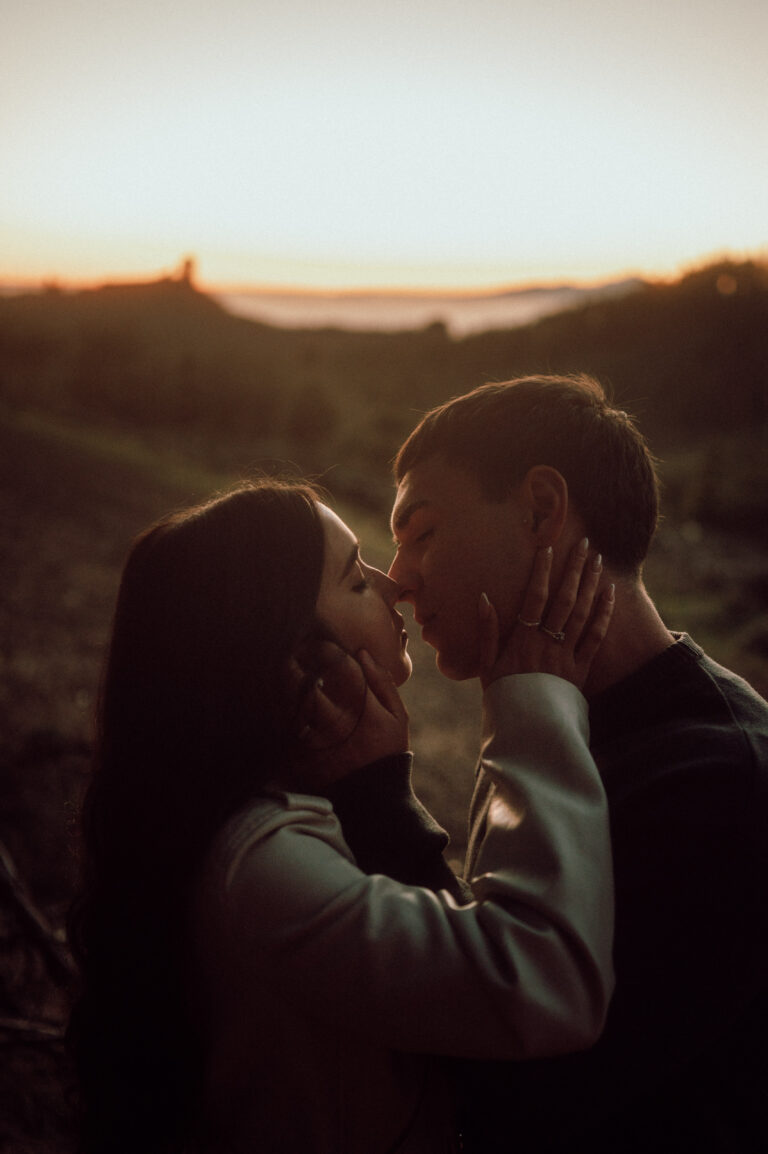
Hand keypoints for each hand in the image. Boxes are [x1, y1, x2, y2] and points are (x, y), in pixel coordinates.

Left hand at [286, 643, 408, 788]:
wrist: (374, 796)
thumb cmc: (387, 750)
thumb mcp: (398, 718)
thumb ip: (382, 683)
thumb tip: (362, 652)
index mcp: (363, 708)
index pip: (340, 669)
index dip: (326, 650)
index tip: (319, 642)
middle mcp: (338, 722)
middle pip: (307, 686)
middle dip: (294, 665)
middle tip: (289, 651)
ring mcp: (318, 739)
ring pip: (292, 705)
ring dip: (284, 685)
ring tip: (282, 670)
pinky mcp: (303, 754)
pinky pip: (287, 726)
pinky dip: (282, 711)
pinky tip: (281, 698)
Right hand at [479, 540, 613, 690]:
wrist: (526, 733)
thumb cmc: (502, 698)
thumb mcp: (485, 666)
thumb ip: (487, 632)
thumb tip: (484, 598)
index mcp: (522, 641)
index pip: (534, 598)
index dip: (541, 572)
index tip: (548, 548)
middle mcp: (547, 645)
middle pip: (564, 600)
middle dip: (574, 569)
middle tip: (584, 543)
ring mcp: (566, 657)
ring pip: (582, 614)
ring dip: (591, 584)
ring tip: (598, 560)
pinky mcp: (582, 671)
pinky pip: (596, 638)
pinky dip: (604, 614)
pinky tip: (610, 593)